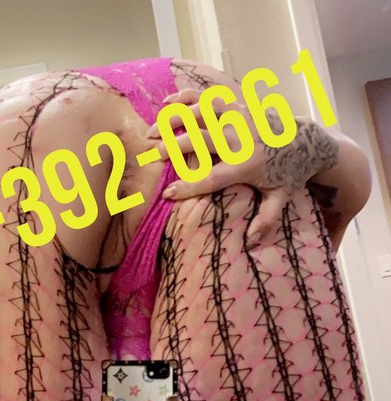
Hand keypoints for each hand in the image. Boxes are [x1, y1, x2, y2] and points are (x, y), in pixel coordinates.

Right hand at [147, 89, 338, 244]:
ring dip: (173, 121)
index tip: (168, 194)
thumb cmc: (290, 174)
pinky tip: (167, 104)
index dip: (189, 186)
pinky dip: (187, 99)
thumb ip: (266, 220)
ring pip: (199, 114)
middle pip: (199, 140)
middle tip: (151, 156)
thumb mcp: (280, 199)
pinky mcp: (237, 106)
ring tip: (151, 133)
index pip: (212, 177)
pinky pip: (208, 98)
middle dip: (172, 148)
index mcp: (247, 164)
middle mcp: (240, 138)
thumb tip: (251, 243)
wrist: (308, 141)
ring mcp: (238, 118)